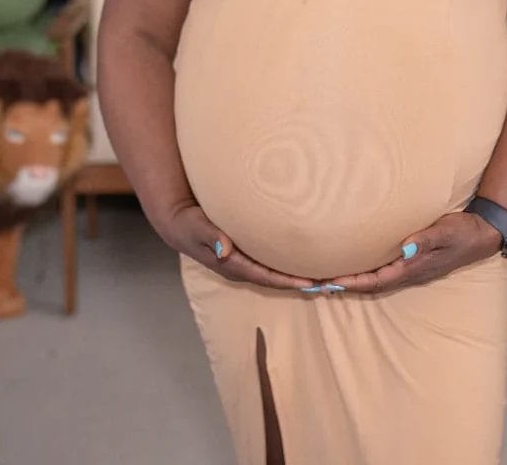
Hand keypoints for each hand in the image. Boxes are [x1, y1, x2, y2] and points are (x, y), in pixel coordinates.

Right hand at [156, 200, 316, 292]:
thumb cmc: (188, 223)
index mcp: (232, 265)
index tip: (312, 283)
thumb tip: (225, 250)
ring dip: (297, 276)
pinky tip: (303, 259)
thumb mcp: (196, 226)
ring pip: (275, 274)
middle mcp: (241, 269)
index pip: (266, 277)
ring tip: (323, 274)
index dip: (289, 281)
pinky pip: (271, 264)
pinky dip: (288, 264)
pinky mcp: (246, 255)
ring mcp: (244, 264)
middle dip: (300, 282)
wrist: (179, 223)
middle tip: (328, 281)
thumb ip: (210, 236)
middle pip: (276, 281)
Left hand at [322, 211, 503, 295]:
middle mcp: (407, 273)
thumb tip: (403, 249)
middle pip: (368, 285)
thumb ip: (426, 239)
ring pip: (373, 280)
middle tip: (312, 284)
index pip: (375, 281)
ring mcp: (408, 269)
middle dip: (341, 286)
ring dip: (349, 281)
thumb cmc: (463, 231)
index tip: (328, 283)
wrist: (482, 233)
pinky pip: (380, 271)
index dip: (351, 283)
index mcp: (412, 269)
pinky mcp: (409, 261)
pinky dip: (362, 272)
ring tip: (322, 278)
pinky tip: (350, 265)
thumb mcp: (446, 232)